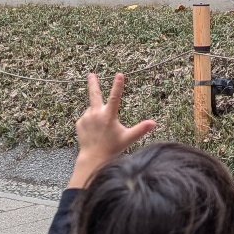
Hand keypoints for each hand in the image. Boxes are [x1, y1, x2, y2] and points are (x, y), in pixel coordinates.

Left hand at [68, 73, 156, 188]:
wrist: (93, 158)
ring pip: (93, 110)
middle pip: (94, 95)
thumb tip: (154, 123)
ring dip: (97, 114)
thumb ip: (141, 129)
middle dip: (93, 83)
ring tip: (101, 128)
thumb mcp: (128, 138)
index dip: (118, 85)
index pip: (115, 97)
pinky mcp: (79, 123)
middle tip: (91, 75)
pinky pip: (86, 118)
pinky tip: (94, 131)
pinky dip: (90, 121)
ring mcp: (86, 118)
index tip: (119, 74)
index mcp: (109, 116)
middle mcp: (96, 114)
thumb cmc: (112, 148)